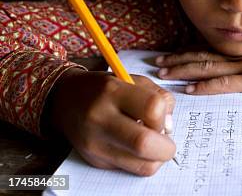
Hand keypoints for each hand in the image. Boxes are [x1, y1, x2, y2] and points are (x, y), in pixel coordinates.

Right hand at [49, 69, 175, 175]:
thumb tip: (168, 127)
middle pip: (144, 143)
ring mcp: (95, 143)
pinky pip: (130, 169)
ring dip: (157, 158)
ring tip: (153, 145)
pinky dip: (141, 161)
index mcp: (113, 91)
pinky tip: (136, 148)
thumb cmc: (106, 89)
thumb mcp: (133, 80)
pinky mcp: (95, 161)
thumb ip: (158, 97)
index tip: (162, 118)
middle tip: (167, 142)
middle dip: (166, 148)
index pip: (152, 108)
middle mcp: (100, 118)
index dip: (164, 116)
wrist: (66, 100)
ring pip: (141, 165)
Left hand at [156, 38, 241, 93]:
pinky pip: (223, 83)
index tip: (171, 55)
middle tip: (156, 63)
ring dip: (183, 70)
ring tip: (164, 74)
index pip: (210, 50)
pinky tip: (189, 90)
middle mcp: (239, 57)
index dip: (188, 52)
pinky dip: (204, 86)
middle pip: (202, 56)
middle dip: (177, 60)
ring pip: (207, 66)